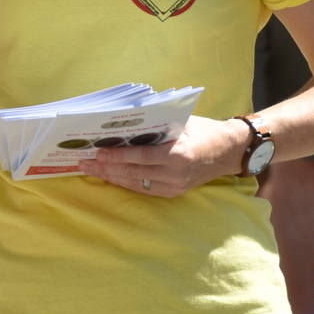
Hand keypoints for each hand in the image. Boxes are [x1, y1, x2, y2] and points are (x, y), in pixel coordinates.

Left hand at [76, 115, 244, 196]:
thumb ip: (157, 124)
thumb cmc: (204, 130)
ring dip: (111, 177)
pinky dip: (125, 182)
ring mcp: (175, 186)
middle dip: (106, 168)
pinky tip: (110, 176)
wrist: (229, 152)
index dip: (117, 156)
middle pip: (134, 172)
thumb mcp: (182, 121)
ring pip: (136, 183)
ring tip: (91, 170)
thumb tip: (126, 120)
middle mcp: (176, 174)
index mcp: (178, 153)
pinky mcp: (174, 193)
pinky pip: (144, 189)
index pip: (141, 156)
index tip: (97, 153)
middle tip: (84, 161)